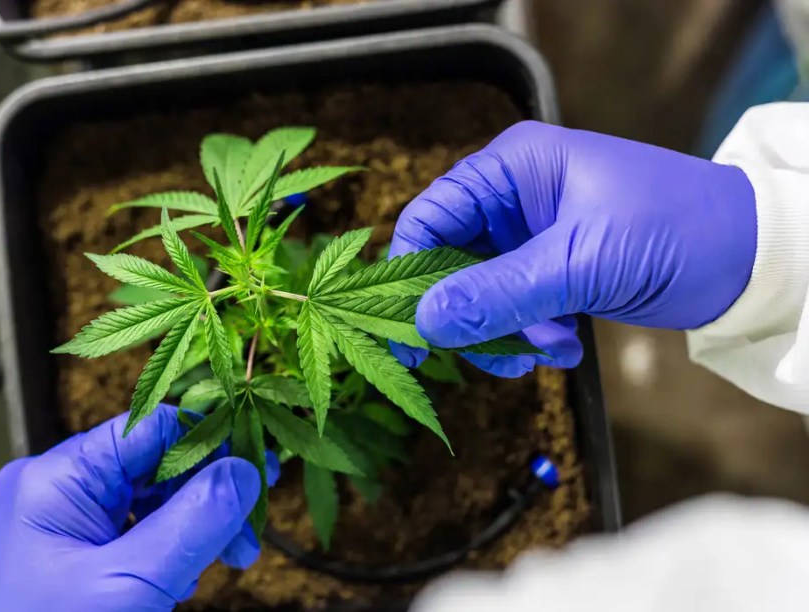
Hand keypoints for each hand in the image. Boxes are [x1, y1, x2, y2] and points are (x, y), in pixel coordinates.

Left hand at [0, 404, 278, 611]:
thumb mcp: (130, 584)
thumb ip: (192, 523)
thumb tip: (245, 470)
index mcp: (55, 478)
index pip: (149, 428)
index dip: (209, 441)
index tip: (258, 469)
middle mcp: (57, 487)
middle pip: (154, 461)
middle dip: (209, 492)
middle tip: (251, 529)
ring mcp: (65, 522)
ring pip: (152, 498)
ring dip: (199, 523)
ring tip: (232, 556)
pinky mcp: (77, 553)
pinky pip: (138, 529)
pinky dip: (175, 546)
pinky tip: (192, 573)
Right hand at [390, 120, 756, 376]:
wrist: (753, 255)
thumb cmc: (674, 230)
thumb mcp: (580, 263)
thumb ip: (499, 293)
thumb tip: (425, 321)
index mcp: (513, 168)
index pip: (431, 215)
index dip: (411, 270)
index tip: (406, 326)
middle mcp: (515, 197)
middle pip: (451, 261)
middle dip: (469, 313)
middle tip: (490, 354)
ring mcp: (534, 235)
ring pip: (481, 293)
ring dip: (505, 330)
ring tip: (548, 348)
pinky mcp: (554, 268)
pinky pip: (514, 306)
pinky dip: (530, 333)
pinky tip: (564, 345)